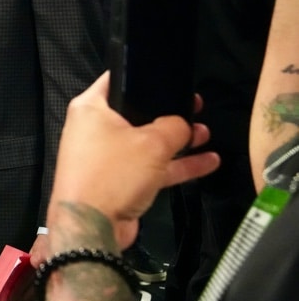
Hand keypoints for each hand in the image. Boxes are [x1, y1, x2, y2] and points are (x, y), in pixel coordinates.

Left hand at [48, 73, 218, 249]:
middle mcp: (96, 129)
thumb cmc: (114, 172)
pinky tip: (208, 161)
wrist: (92, 226)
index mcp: (91, 108)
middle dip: (168, 111)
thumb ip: (174, 127)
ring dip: (178, 139)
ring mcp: (108, 156)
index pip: (116, 80)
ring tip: (206, 132)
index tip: (168, 74)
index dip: (142, 75)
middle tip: (195, 105)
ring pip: (148, 142)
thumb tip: (183, 125)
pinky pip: (152, 167)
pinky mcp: (120, 181)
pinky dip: (177, 165)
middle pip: (137, 112)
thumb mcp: (152, 143)